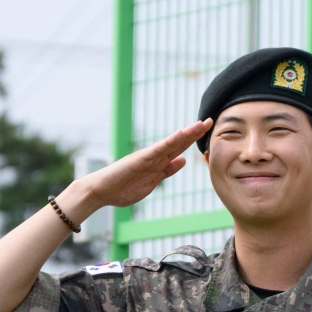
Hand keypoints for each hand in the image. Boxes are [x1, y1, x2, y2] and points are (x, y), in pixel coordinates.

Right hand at [74, 118, 212, 214]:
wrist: (100, 191)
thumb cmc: (123, 189)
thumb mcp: (152, 183)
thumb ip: (167, 171)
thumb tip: (182, 160)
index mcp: (158, 163)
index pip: (179, 149)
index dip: (193, 141)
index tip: (207, 132)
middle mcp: (154, 157)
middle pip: (178, 143)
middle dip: (194, 133)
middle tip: (210, 120)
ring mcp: (147, 157)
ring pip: (171, 143)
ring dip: (186, 134)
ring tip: (201, 124)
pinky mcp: (139, 160)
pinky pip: (157, 150)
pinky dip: (169, 142)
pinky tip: (180, 134)